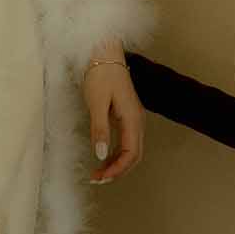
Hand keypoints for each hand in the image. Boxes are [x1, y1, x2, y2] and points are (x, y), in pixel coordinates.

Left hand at [83, 54, 144, 183]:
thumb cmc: (101, 75)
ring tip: (98, 173)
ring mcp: (133, 119)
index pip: (130, 153)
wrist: (105, 54)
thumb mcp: (96, 103)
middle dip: (117, 171)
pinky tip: (103, 159)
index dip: (117, 169)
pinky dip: (115, 153)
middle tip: (98, 179)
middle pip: (134, 155)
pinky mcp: (126, 117)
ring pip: (130, 150)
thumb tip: (101, 155)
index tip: (101, 177)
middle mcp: (137, 122)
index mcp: (132, 119)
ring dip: (116, 164)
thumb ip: (99, 129)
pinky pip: (125, 141)